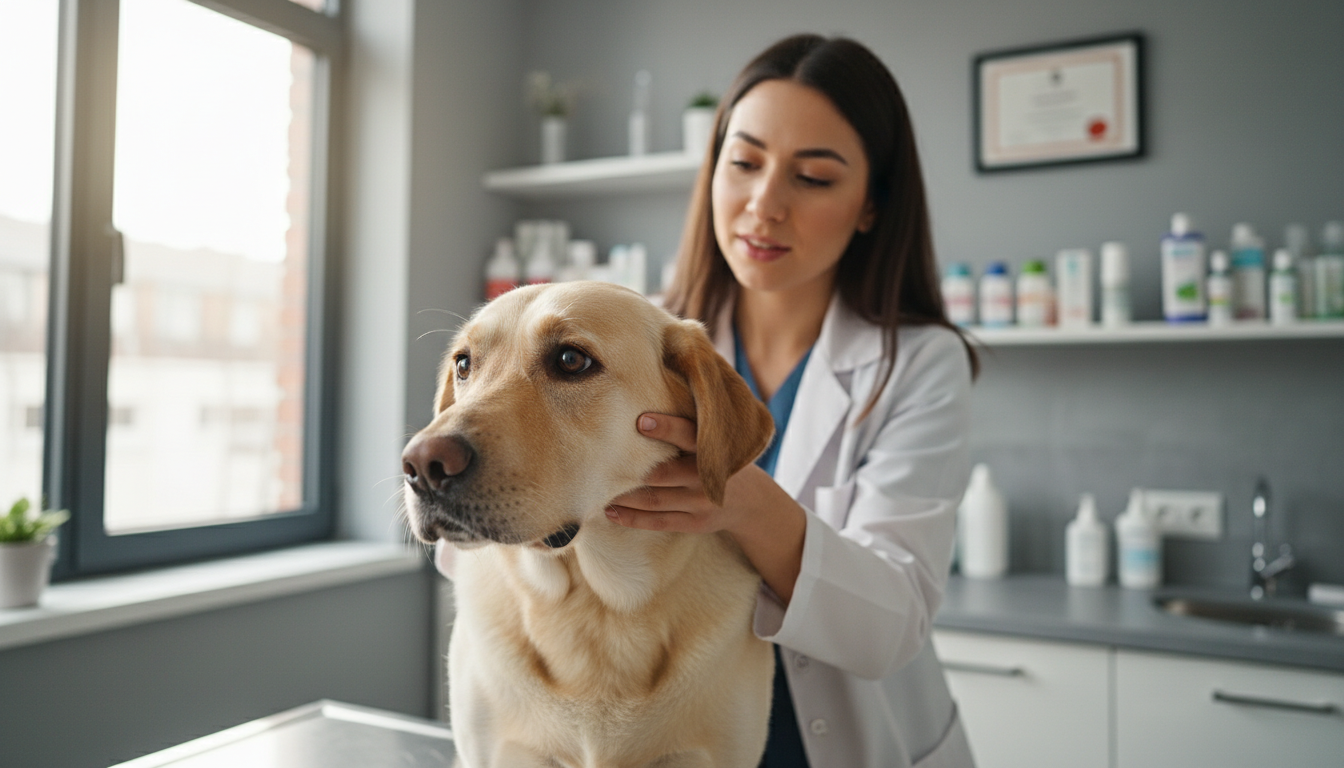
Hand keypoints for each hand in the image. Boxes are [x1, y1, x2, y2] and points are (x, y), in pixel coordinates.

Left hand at [606, 413, 738, 533]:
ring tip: (596, 488)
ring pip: (654, 499)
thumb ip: (690, 426)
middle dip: (631, 468)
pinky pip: (658, 522)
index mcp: (711, 450)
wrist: (752, 500)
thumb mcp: (716, 440)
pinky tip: (610, 512)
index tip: (641, 420)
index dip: (667, 428)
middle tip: (599, 459)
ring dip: (623, 495)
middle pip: (663, 473)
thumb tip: (646, 401)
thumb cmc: (719, 458)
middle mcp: (705, 477)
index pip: (689, 435)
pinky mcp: (694, 523)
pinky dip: (631, 518)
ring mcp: (700, 503)